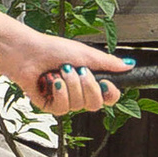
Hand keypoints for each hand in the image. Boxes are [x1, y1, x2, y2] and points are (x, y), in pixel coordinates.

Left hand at [5, 34, 133, 115]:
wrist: (28, 52)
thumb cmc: (53, 49)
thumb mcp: (85, 54)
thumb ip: (108, 63)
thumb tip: (129, 64)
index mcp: (89, 80)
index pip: (109, 97)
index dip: (110, 93)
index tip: (105, 82)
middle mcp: (78, 92)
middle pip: (96, 104)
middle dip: (87, 86)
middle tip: (77, 70)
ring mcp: (65, 100)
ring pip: (79, 105)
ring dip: (70, 84)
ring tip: (60, 71)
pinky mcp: (50, 106)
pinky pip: (63, 108)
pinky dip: (58, 92)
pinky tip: (51, 81)